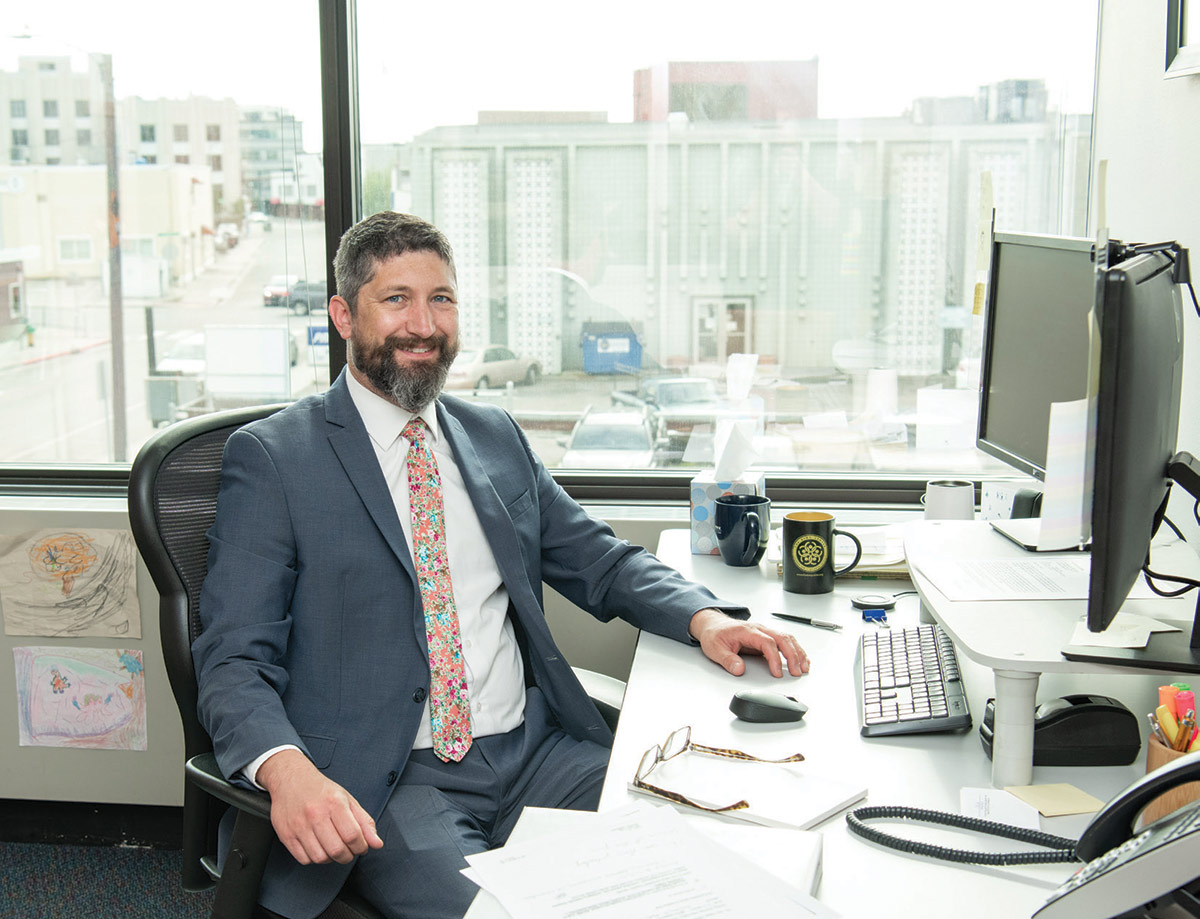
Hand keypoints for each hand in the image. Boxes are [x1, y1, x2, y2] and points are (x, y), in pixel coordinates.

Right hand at [257, 748, 383, 865]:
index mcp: (334, 803)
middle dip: (348, 856)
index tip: (361, 847)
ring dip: (331, 858)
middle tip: (348, 850)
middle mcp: (315, 814)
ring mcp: (299, 826)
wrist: (291, 780)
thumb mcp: (348, 800)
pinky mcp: (286, 835)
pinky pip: (304, 859)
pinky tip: (318, 847)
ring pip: (320, 858)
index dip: (361, 847)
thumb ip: (365, 822)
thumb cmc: (321, 791)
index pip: (353, 835)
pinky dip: (314, 858)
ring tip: (333, 848)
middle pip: (337, 850)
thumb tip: (377, 844)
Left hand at [689, 608, 809, 677]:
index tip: (777, 673)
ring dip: (797, 652)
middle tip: (797, 672)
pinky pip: (785, 640)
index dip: (775, 658)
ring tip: (804, 667)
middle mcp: (759, 629)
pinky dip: (795, 649)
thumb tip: (739, 669)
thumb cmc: (715, 635)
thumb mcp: (715, 649)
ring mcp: (764, 631)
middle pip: (782, 638)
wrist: (712, 625)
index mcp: (747, 631)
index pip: (767, 643)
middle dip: (793, 655)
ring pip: (787, 638)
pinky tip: (801, 659)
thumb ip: (728, 660)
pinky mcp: (766, 636)